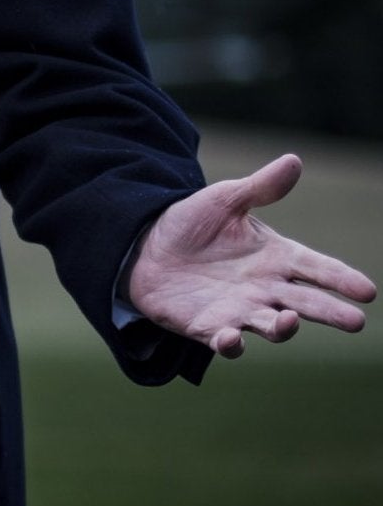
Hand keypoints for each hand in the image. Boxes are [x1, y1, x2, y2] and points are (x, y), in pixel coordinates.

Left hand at [127, 153, 375, 357]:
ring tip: (290, 321)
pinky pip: (225, 341)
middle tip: (356, 321)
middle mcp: (265, 289)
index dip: (342, 279)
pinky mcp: (208, 327)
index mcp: (276, 257)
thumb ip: (260, 187)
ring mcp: (239, 310)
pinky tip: (232, 338)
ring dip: (283, 327)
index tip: (367, 290)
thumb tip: (293, 161)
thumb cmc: (192, 223)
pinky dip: (231, 344)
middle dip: (331, 313)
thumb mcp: (225, 200)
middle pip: (306, 304)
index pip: (318, 269)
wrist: (144, 246)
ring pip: (272, 326)